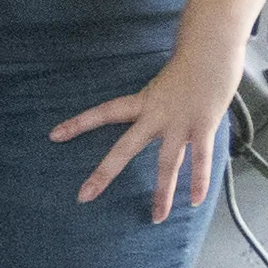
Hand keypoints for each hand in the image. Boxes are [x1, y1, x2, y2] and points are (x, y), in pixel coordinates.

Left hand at [53, 40, 240, 222]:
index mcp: (141, 102)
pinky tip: (195, 201)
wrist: (213, 51)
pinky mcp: (204, 127)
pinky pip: (201, 159)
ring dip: (163, 192)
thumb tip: (154, 114)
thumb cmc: (189, 64)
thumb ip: (155, 102)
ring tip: (156, 217)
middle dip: (103, 174)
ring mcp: (180, 124)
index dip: (79, 124)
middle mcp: (155, 116)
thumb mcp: (163, 82)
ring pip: (167, 164)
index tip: (54, 135)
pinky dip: (200, 181)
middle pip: (124, 149)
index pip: (103, 113)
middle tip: (84, 196)